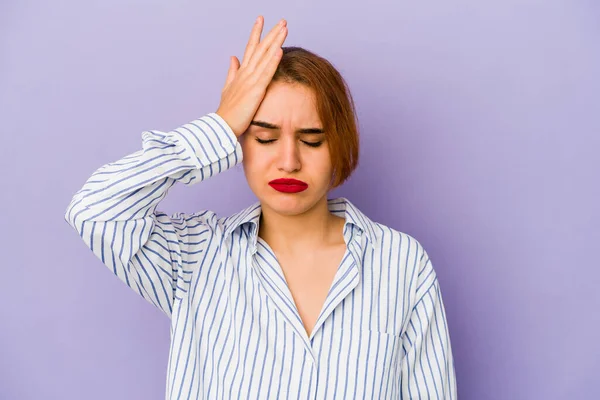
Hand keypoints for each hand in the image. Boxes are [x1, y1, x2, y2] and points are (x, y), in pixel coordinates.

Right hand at [216, 16, 287, 136]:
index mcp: (241, 73)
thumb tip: (233, 57)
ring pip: (265, 57)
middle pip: (261, 48)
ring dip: (275, 41)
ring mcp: (251, 81)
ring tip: (284, 28)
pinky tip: (279, 50)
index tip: (261, 19)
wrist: (222, 126)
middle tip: (282, 20)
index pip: (250, 48)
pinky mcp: (255, 91)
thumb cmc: (227, 111)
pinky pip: (266, 74)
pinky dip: (273, 61)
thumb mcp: (228, 88)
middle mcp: (246, 73)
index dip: (256, 33)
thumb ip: (232, 71)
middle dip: (272, 33)